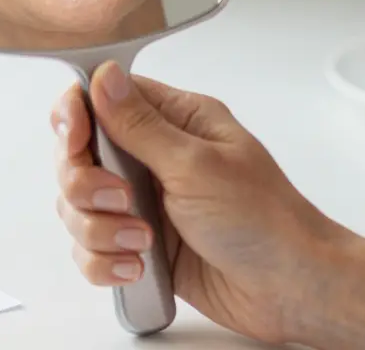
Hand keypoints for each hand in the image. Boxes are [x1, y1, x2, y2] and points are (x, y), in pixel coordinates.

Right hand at [50, 61, 348, 344]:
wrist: (289, 289)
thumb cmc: (264, 220)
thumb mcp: (197, 164)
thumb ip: (140, 125)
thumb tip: (104, 76)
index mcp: (175, 120)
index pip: (101, 98)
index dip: (75, 117)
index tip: (75, 141)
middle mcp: (153, 157)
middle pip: (78, 157)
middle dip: (86, 186)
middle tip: (123, 200)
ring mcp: (144, 203)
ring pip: (78, 208)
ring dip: (100, 231)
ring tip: (143, 242)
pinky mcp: (139, 245)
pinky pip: (91, 250)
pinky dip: (105, 263)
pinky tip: (138, 267)